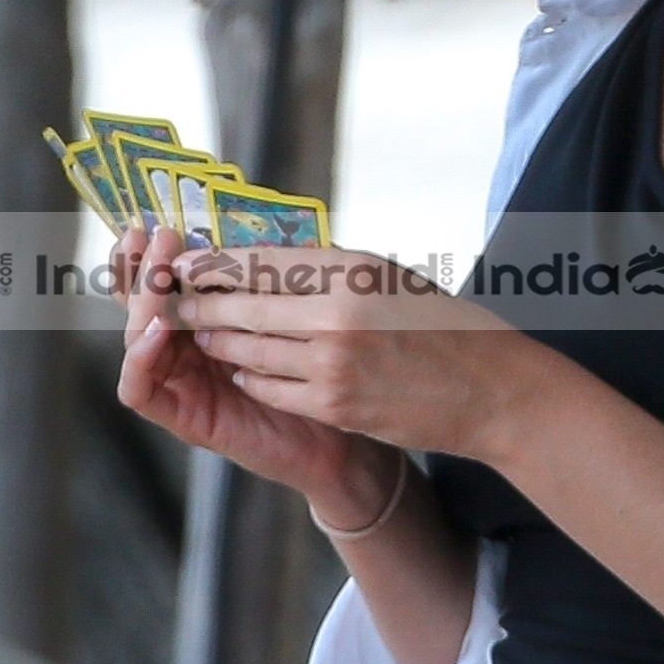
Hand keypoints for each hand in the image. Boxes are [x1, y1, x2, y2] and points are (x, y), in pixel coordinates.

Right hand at [115, 225, 374, 510]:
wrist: (341, 437)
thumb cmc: (323, 372)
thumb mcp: (295, 313)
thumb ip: (265, 277)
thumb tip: (247, 222)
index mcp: (206, 317)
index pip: (163, 278)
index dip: (152, 251)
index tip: (160, 220)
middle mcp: (184, 347)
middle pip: (138, 302)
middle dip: (142, 266)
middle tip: (154, 237)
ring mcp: (180, 382)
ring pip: (135, 337)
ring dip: (141, 303)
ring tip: (159, 276)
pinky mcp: (182, 416)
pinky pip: (139, 389)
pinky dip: (140, 358)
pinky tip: (158, 330)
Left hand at [166, 244, 547, 460]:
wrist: (489, 390)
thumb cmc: (440, 325)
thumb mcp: (385, 276)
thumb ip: (325, 270)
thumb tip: (260, 259)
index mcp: (350, 268)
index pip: (258, 260)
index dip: (214, 262)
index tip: (187, 261)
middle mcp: (336, 312)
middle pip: (240, 304)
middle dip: (199, 303)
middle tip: (175, 299)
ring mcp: (331, 362)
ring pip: (244, 348)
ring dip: (218, 340)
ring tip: (205, 331)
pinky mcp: (331, 404)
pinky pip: (266, 385)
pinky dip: (249, 374)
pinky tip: (245, 367)